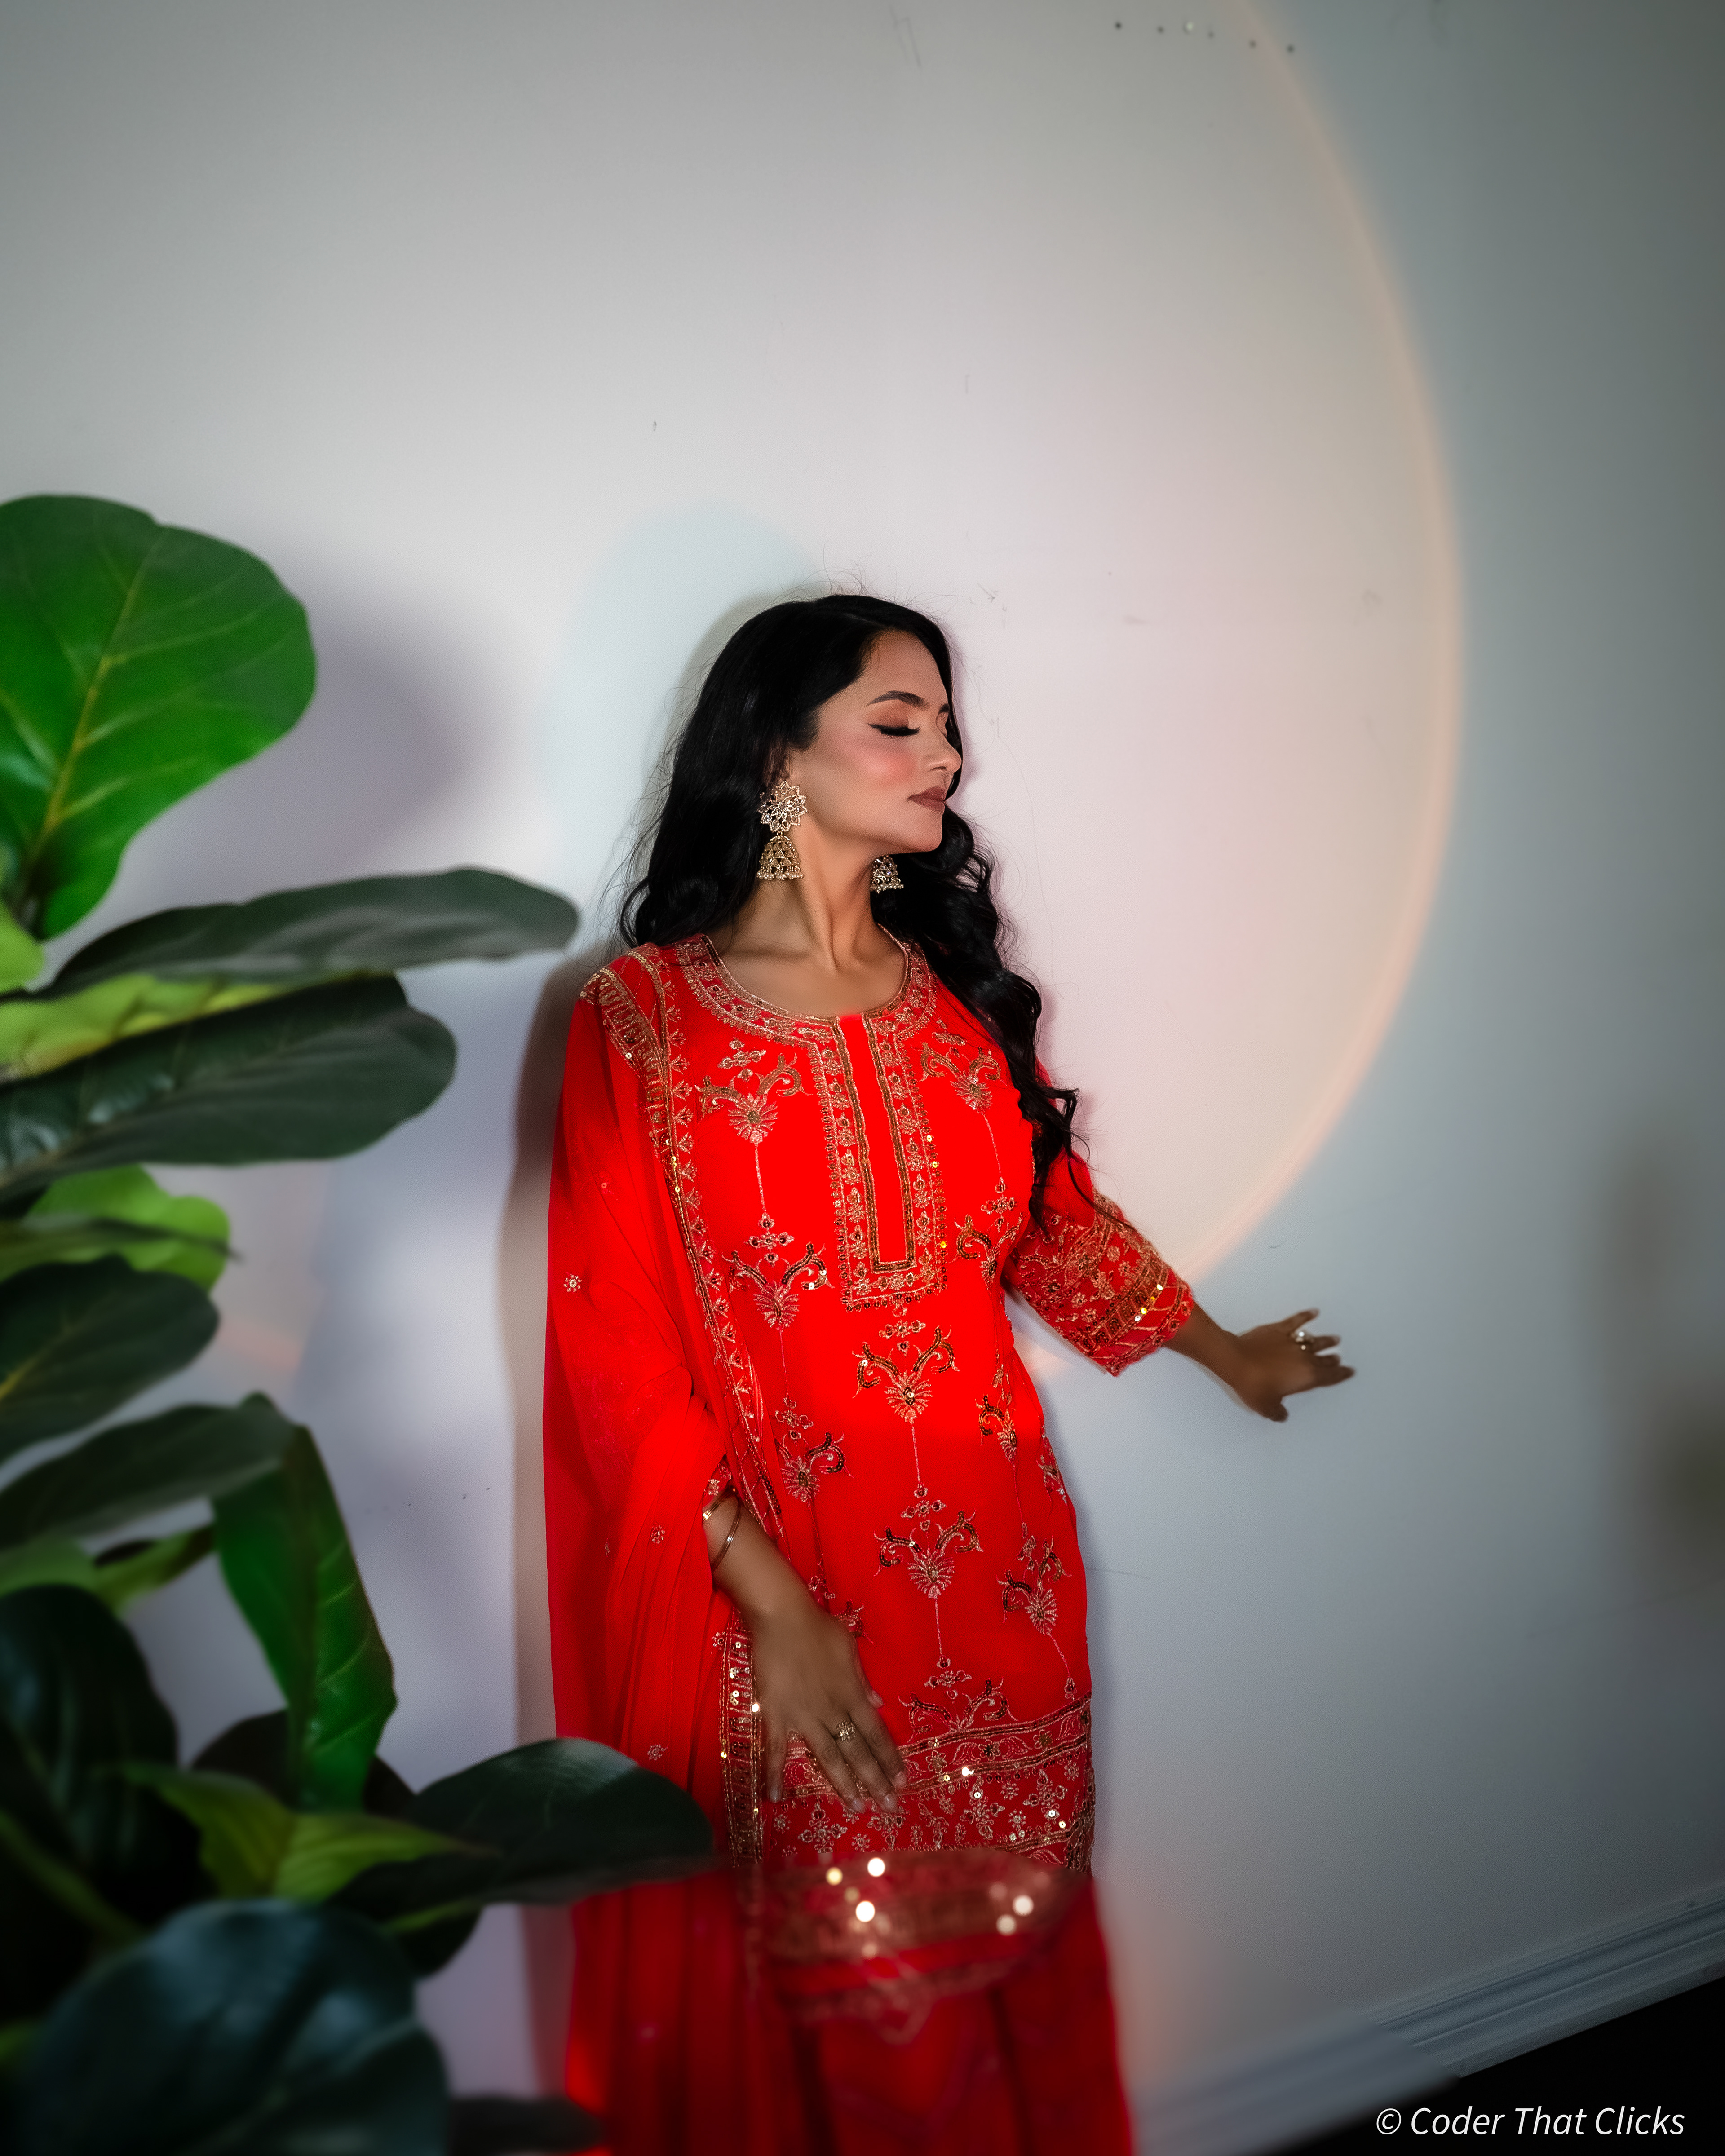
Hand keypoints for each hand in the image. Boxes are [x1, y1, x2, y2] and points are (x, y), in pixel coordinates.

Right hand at [707, 1499, 906, 1812]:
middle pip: (858, 1751)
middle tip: (888, 1807)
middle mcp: (833, 1710)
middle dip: (875, 1780)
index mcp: (853, 1694)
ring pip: (828, 1756)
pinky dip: (774, 1773)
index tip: (902, 1782)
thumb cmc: (818, 1628)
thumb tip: (879, 1704)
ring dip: (843, 1784)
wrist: (782, 1616)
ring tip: (857, 1807)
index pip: (877, 1733)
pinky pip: (776, 1749)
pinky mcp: (776, 1714)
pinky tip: (775, 1798)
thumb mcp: (849, 1650)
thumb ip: (862, 1681)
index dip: (890, 1759)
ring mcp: (804, 1715)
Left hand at [1230, 1307, 1353, 1422]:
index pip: (1328, 1377)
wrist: (1235, 1361)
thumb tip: (1281, 1415)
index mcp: (1305, 1378)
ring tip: (1334, 1339)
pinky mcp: (1278, 1330)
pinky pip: (1296, 1321)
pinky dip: (1305, 1316)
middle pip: (1323, 1359)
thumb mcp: (1266, 1407)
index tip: (1349, 1372)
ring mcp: (1291, 1343)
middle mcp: (1302, 1359)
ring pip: (1314, 1341)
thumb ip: (1277, 1412)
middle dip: (1333, 1360)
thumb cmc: (1252, 1384)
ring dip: (1325, 1340)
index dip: (1340, 1375)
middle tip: (1339, 1359)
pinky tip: (1313, 1312)